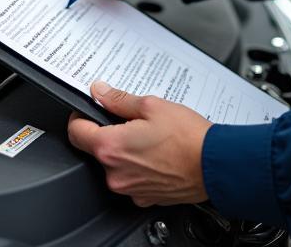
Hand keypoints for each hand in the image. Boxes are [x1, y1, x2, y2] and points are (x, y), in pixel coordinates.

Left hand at [67, 81, 211, 207]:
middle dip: (110, 132)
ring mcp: (129, 190)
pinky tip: (157, 154)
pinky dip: (139, 166)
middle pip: (97, 148)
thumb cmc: (187, 137)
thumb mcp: (151, 105)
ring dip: (125, 150)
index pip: (76, 132)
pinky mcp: (144, 198)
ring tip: (150, 137)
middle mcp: (115, 174)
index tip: (87, 110)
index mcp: (111, 148)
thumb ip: (118, 99)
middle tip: (132, 120)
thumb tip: (99, 92)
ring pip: (116, 164)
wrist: (214, 164)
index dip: (80, 116)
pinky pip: (132, 178)